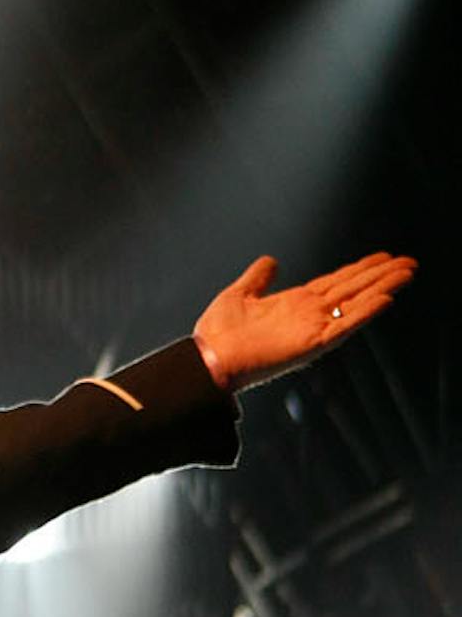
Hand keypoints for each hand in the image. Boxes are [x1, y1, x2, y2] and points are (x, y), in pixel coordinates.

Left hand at [193, 252, 415, 391]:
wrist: (207, 359)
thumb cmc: (218, 333)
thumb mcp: (239, 294)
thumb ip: (258, 278)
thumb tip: (271, 260)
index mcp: (295, 302)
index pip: (337, 281)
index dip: (360, 269)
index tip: (383, 257)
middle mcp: (309, 314)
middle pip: (353, 288)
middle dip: (380, 275)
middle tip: (408, 261)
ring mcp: (313, 328)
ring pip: (355, 303)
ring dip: (381, 288)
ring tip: (406, 273)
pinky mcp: (312, 343)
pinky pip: (344, 326)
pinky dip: (364, 313)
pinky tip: (384, 299)